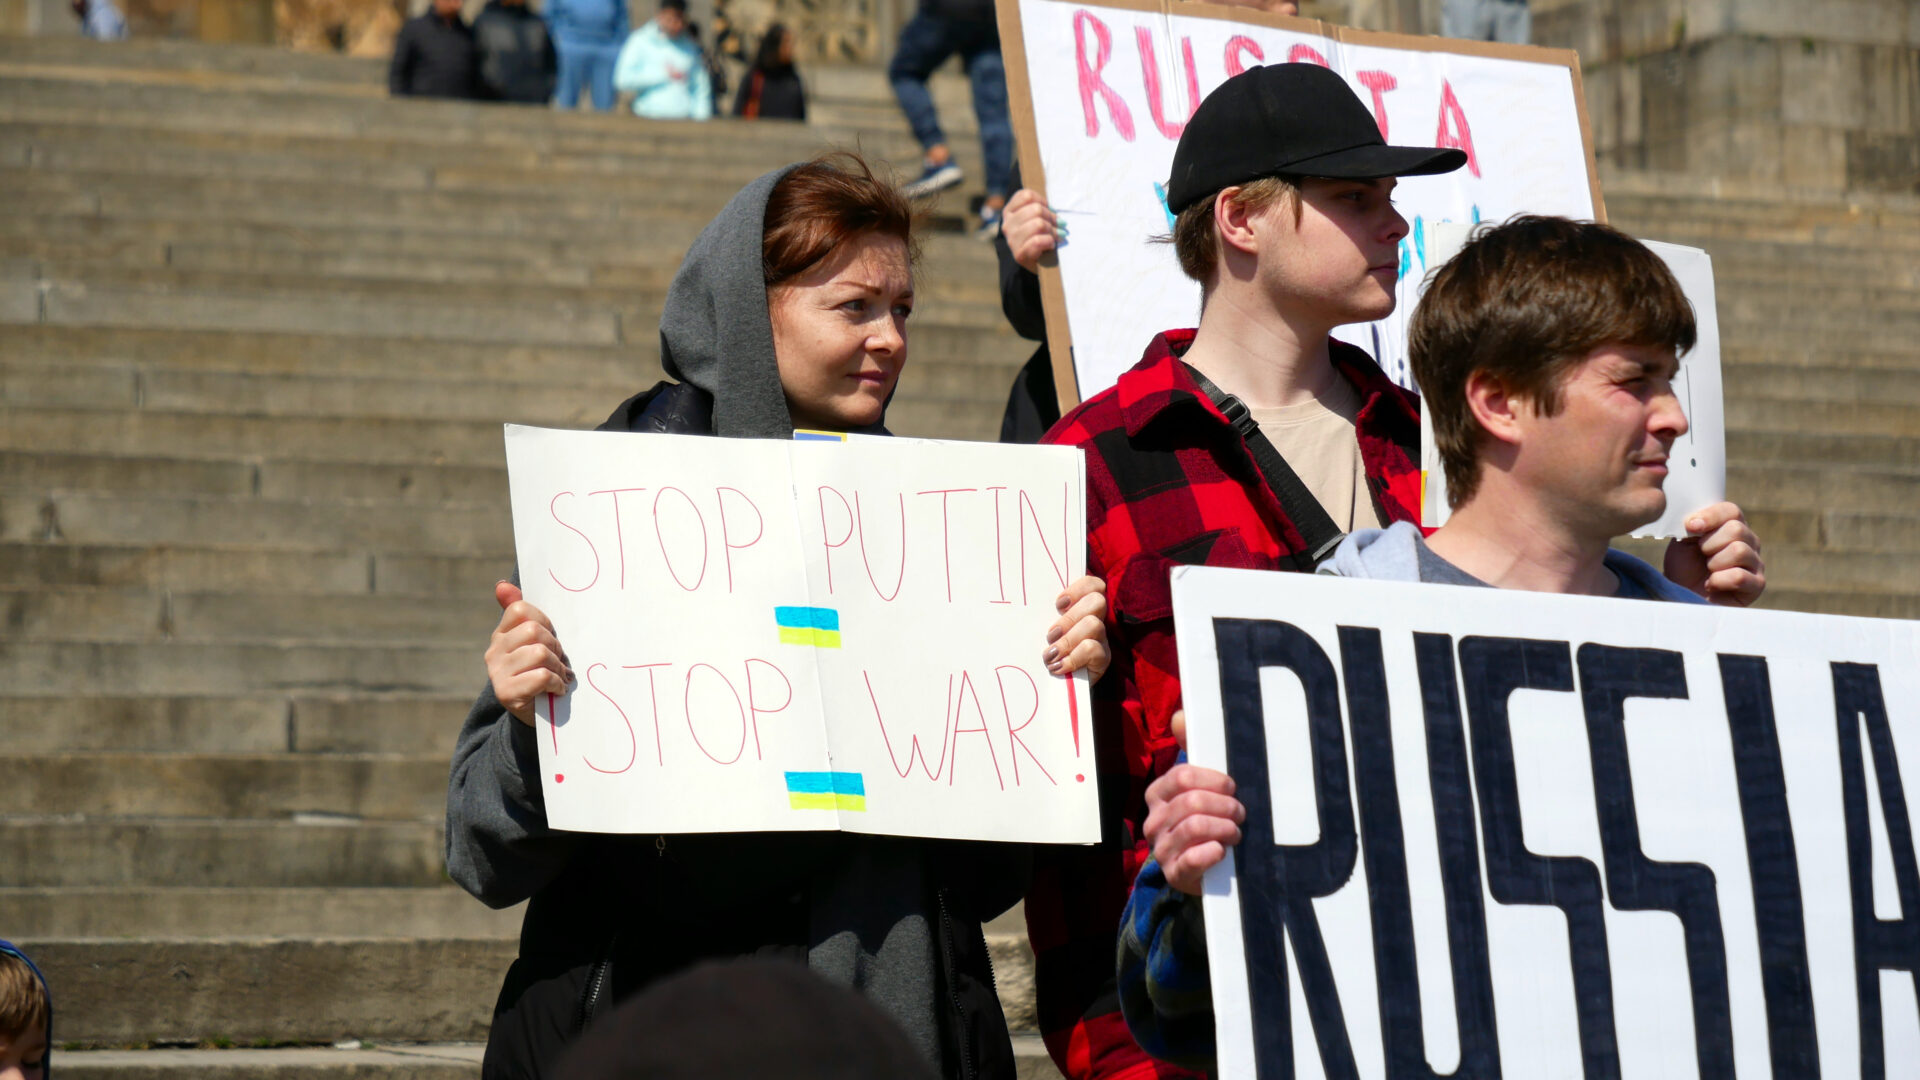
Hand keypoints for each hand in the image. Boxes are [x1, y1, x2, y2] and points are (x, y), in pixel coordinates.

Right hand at [485, 581, 572, 725]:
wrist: (535, 715)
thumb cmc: (540, 672)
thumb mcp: (535, 642)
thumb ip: (523, 615)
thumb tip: (501, 584)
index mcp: (501, 634)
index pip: (521, 610)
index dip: (545, 622)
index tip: (552, 638)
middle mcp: (494, 651)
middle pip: (534, 631)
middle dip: (556, 647)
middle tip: (560, 662)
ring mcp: (497, 673)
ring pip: (540, 653)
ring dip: (558, 667)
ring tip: (560, 677)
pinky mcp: (506, 693)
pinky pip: (540, 676)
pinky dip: (556, 683)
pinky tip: (557, 690)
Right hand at [1003, 188, 1062, 272]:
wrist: (1038, 264)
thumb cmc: (1040, 237)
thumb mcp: (1037, 218)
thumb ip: (1041, 208)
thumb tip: (1054, 209)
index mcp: (1009, 211)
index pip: (1027, 195)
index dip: (1043, 201)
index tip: (1050, 211)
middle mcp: (1007, 224)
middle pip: (1036, 209)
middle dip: (1052, 218)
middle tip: (1059, 226)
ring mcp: (1011, 240)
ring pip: (1038, 224)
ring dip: (1052, 231)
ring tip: (1056, 236)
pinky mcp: (1019, 254)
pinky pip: (1037, 241)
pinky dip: (1048, 242)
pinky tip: (1051, 245)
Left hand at [1046, 575, 1109, 683]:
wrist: (1053, 687)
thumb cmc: (1046, 652)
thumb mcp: (1043, 631)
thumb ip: (1043, 616)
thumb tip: (1022, 605)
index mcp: (1081, 607)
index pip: (1094, 585)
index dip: (1078, 589)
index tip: (1057, 604)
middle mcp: (1095, 619)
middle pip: (1097, 601)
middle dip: (1071, 616)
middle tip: (1051, 634)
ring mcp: (1101, 639)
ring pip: (1094, 625)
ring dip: (1068, 639)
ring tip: (1051, 654)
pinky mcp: (1102, 659)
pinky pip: (1093, 650)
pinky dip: (1072, 658)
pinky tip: (1058, 667)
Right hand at [1145, 712, 1244, 895]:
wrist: (1210, 868)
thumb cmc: (1208, 819)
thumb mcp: (1203, 785)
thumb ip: (1193, 750)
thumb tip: (1181, 716)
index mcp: (1157, 793)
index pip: (1182, 776)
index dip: (1214, 780)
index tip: (1232, 787)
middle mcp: (1153, 821)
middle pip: (1191, 801)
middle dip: (1225, 806)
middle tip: (1240, 813)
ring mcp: (1161, 849)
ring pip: (1194, 827)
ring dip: (1224, 828)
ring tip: (1236, 833)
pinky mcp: (1174, 874)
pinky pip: (1192, 859)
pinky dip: (1213, 852)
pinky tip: (1223, 852)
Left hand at [1663, 501, 1764, 606]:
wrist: (1682, 597)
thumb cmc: (1684, 568)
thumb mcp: (1684, 541)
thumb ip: (1694, 524)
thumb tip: (1696, 519)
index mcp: (1733, 527)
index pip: (1732, 511)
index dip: (1710, 517)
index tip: (1690, 526)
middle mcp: (1750, 543)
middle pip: (1736, 529)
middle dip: (1709, 544)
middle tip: (1701, 555)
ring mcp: (1756, 564)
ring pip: (1739, 551)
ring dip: (1714, 562)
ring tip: (1707, 571)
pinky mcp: (1756, 586)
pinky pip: (1739, 576)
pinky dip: (1718, 580)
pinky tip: (1711, 585)